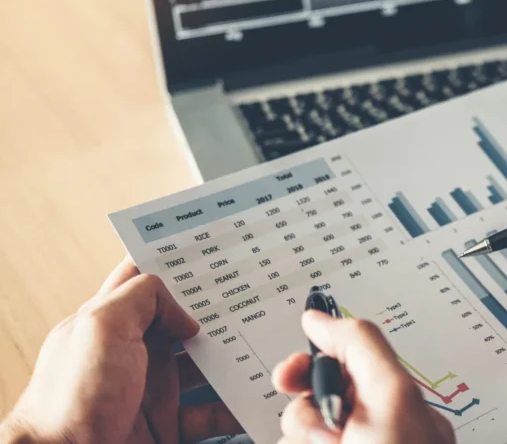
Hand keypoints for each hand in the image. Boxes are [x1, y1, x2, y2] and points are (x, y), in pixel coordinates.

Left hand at [0, 257, 241, 443]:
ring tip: (265, 345)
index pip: (144, 282)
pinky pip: (210, 414)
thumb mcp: (101, 327)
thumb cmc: (68, 402)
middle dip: (217, 312)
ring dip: (233, 359)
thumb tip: (185, 316)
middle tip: (253, 297)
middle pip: (184, 324)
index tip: (211, 253)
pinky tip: (255, 397)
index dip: (174, 265)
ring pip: (204, 367)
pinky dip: (234, 407)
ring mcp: (151, 392)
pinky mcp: (166, 427)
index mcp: (113, 324)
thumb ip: (142, 298)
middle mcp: (133, 355)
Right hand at [272, 313, 454, 443]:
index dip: (313, 361)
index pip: (344, 362)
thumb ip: (360, 346)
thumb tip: (321, 318)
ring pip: (297, 429)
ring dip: (301, 437)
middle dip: (304, 411)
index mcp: (393, 400)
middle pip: (312, 397)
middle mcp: (370, 427)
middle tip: (321, 432)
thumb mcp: (390, 395)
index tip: (291, 371)